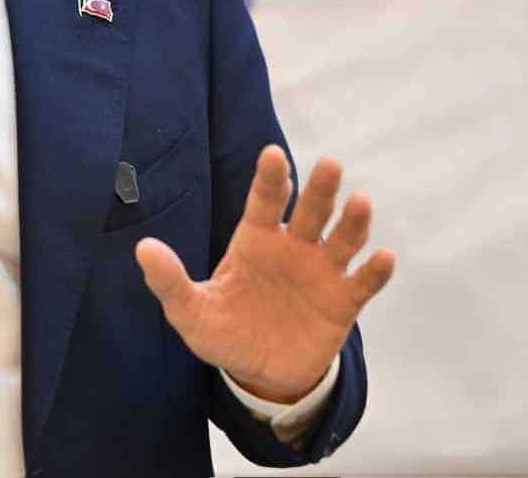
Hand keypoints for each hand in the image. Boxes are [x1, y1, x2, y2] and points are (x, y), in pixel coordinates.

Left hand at [135, 145, 394, 403]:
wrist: (260, 373)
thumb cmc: (224, 331)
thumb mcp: (190, 312)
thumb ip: (170, 281)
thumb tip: (143, 248)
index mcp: (255, 240)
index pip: (264, 201)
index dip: (270, 178)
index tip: (272, 154)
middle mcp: (292, 248)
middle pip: (310, 211)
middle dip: (320, 188)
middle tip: (330, 163)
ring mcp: (321, 273)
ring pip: (343, 239)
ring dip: (353, 222)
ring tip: (361, 203)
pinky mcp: (344, 303)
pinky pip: (363, 283)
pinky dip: (375, 271)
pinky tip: (384, 258)